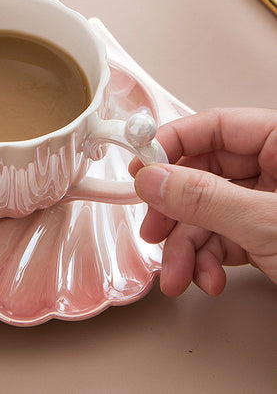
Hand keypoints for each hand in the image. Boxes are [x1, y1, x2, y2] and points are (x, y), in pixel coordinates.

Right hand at [130, 108, 276, 296]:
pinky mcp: (262, 234)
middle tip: (154, 228)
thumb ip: (207, 198)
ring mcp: (266, 203)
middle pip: (202, 174)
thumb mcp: (270, 223)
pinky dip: (205, 260)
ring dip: (185, 246)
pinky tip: (204, 277)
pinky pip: (219, 237)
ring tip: (177, 273)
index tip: (142, 168)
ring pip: (205, 212)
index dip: (172, 144)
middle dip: (174, 210)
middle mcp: (275, 169)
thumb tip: (153, 179)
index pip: (214, 126)